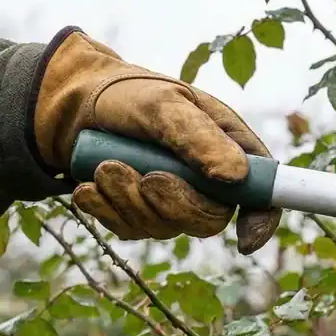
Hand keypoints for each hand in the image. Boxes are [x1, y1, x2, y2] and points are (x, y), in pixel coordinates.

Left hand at [34, 28, 278, 253]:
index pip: (262, 195)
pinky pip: (130, 230)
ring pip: (165, 228)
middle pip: (210, 220)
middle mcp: (207, 181)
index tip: (244, 242)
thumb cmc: (129, 94)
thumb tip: (236, 176)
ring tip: (104, 168)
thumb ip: (199, 138)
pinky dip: (106, 211)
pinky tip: (89, 188)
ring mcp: (173, 201)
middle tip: (145, 178)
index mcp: (229, 149)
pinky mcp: (138, 213)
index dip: (260, 221)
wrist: (73, 105)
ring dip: (130, 201)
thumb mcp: (165, 105)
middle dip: (174, 204)